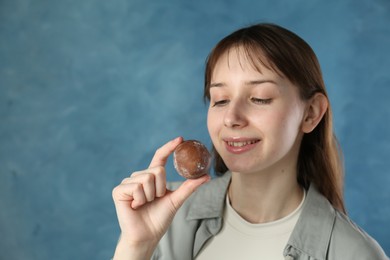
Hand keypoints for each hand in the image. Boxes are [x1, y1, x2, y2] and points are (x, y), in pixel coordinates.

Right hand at [112, 137, 209, 258]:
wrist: (147, 235)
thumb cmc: (159, 218)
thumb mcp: (176, 200)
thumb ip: (189, 187)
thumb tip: (206, 176)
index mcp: (151, 176)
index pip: (160, 157)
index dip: (169, 147)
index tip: (181, 139)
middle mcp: (139, 176)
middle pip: (157, 170)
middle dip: (161, 188)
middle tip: (155, 200)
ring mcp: (128, 182)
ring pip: (148, 178)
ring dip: (151, 196)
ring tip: (145, 204)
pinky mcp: (119, 190)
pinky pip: (137, 187)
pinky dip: (141, 199)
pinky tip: (136, 206)